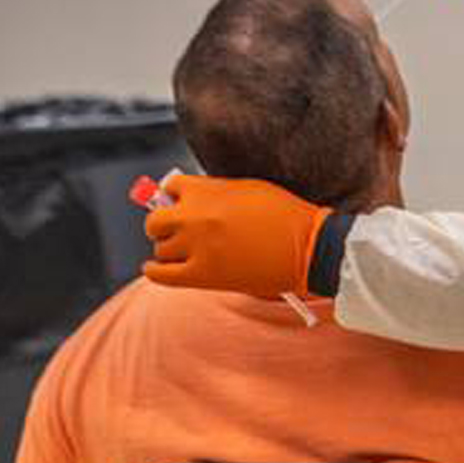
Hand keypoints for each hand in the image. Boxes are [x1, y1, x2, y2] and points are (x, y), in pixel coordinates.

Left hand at [142, 176, 329, 296]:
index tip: (182, 203)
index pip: (171, 188)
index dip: (177, 196)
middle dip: (164, 224)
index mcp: (207, 190)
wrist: (309, 247)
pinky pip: (160, 274)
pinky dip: (155, 270)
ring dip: (170, 249)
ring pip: (160, 249)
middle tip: (177, 229)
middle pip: (155, 221)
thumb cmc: (287, 217)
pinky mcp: (202, 275)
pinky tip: (158, 267)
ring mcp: (196, 247)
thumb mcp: (250, 188)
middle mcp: (194, 217)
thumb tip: (192, 199)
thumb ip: (217, 191)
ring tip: (186, 251)